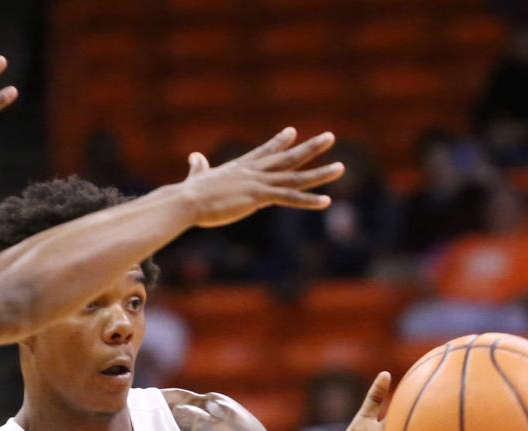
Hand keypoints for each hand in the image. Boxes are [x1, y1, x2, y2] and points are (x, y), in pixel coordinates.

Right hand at [180, 128, 344, 228]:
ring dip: (320, 173)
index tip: (292, 132)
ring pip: (295, 176)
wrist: (186, 201)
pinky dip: (308, 200)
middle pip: (288, 157)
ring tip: (340, 167)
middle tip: (330, 136)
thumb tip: (194, 157)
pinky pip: (289, 198)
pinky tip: (326, 201)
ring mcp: (258, 183)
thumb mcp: (196, 177)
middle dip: (311, 148)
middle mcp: (253, 171)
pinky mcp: (258, 197)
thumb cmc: (188, 193)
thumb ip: (199, 167)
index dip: (279, 142)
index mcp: (240, 168)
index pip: (264, 152)